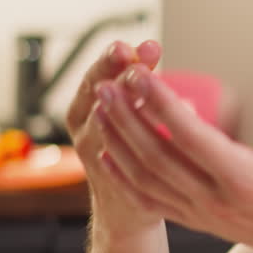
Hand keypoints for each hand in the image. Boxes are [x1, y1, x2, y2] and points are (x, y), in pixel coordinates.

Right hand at [67, 40, 163, 233]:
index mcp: (87, 108)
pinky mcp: (116, 185)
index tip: (138, 43)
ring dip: (125, 106)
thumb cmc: (132, 149)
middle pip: (96, 96)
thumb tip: (151, 49)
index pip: (98, 76)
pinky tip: (168, 132)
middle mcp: (85, 131)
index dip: (114, 59)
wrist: (124, 208)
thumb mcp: (130, 111)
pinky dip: (143, 147)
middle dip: (114, 72)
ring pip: (103, 129)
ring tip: (148, 90)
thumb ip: (137, 84)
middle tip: (134, 53)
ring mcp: (96, 158)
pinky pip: (126, 164)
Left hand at [92, 63, 252, 252]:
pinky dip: (124, 176)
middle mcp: (216, 198)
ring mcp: (202, 214)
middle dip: (126, 117)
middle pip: (156, 155)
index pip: (189, 134)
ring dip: (119, 142)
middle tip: (106, 84)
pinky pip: (149, 200)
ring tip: (101, 107)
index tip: (140, 73)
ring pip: (146, 178)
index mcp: (244, 176)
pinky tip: (108, 153)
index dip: (160, 101)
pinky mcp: (195, 222)